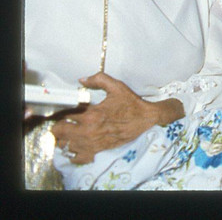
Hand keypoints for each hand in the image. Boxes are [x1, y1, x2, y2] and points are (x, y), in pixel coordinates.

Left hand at [50, 72, 181, 164]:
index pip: (64, 115)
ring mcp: (91, 144)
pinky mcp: (97, 152)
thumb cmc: (131, 104)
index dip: (62, 112)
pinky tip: (76, 145)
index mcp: (91, 115)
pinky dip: (72, 153)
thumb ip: (98, 79)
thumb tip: (82, 80)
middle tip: (65, 121)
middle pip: (59, 132)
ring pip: (64, 145)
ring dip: (64, 138)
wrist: (146, 119)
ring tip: (70, 133)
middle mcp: (88, 132)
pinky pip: (75, 158)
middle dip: (59, 125)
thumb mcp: (117, 87)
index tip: (65, 110)